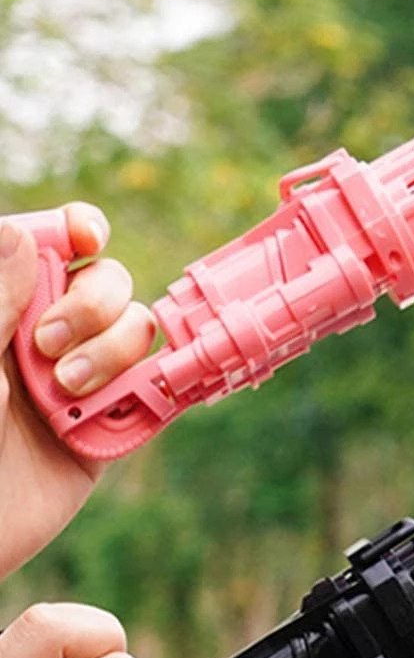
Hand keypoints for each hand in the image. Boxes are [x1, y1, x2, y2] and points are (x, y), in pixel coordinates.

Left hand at [0, 207, 157, 578]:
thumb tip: (24, 232)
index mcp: (4, 311)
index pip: (51, 247)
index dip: (77, 229)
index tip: (85, 237)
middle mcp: (42, 338)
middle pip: (108, 281)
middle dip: (93, 304)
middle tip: (47, 346)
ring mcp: (78, 382)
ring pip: (137, 331)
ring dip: (113, 353)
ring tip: (66, 393)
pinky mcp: (106, 428)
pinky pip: (155, 393)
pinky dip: (150, 394)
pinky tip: (112, 411)